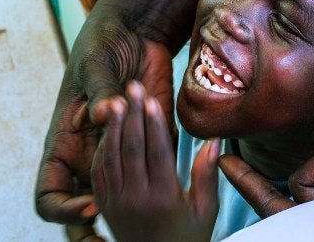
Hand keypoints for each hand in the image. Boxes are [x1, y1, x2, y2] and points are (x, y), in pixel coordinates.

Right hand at [35, 20, 174, 237]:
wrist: (135, 29)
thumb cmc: (102, 43)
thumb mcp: (95, 64)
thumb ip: (99, 91)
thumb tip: (105, 114)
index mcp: (65, 140)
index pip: (49, 191)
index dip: (63, 207)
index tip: (91, 206)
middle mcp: (90, 152)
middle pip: (83, 204)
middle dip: (96, 226)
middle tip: (121, 235)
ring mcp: (119, 149)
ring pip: (121, 192)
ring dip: (134, 203)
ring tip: (154, 216)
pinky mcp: (149, 140)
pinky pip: (152, 168)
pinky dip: (160, 178)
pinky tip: (176, 189)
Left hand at [91, 81, 218, 241]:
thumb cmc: (187, 238)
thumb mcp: (205, 210)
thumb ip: (207, 174)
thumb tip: (213, 140)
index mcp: (164, 198)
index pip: (157, 152)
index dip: (154, 123)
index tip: (152, 99)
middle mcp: (137, 198)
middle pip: (132, 147)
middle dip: (132, 114)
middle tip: (133, 87)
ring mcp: (117, 202)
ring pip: (112, 155)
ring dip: (114, 126)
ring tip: (118, 100)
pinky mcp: (104, 205)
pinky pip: (99, 171)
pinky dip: (102, 147)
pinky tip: (108, 129)